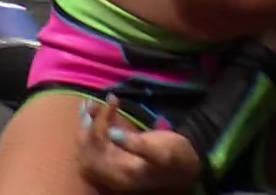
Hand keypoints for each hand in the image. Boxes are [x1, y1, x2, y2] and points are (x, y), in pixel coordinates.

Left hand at [77, 95, 200, 193]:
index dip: (98, 124)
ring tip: (88, 105)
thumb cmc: (176, 157)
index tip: (112, 101)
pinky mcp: (119, 156)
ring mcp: (114, 164)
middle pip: (87, 149)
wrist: (190, 163)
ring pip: (91, 145)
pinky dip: (96, 126)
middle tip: (89, 103)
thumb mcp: (159, 152)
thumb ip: (135, 144)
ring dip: (88, 125)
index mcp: (119, 174)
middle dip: (86, 126)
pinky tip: (97, 111)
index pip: (96, 148)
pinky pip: (100, 141)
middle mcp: (112, 172)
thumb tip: (111, 133)